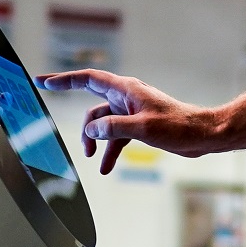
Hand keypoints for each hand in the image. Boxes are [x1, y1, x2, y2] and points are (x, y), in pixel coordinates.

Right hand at [38, 69, 226, 173]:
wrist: (203, 134)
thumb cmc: (179, 126)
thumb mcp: (142, 128)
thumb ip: (113, 128)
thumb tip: (90, 131)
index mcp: (126, 90)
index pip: (87, 79)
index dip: (63, 80)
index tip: (43, 81)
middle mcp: (127, 98)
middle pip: (94, 108)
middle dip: (85, 129)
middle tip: (81, 149)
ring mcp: (133, 112)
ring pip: (104, 125)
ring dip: (97, 142)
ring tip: (94, 160)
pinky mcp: (140, 125)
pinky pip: (117, 136)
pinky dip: (110, 150)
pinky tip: (105, 167)